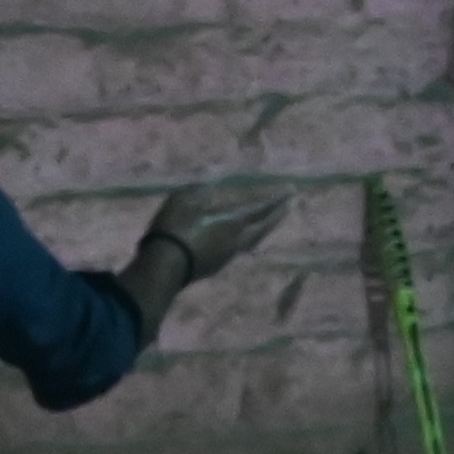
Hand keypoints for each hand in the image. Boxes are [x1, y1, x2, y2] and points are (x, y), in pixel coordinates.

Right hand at [142, 181, 290, 273]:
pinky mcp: (217, 265)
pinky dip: (250, 237)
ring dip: (265, 227)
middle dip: (277, 214)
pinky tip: (245, 237)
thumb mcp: (184, 201)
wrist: (163, 266)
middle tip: (289, 205)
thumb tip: (212, 186)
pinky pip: (241, 247)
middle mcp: (237, 240)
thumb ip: (201, 192)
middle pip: (264, 226)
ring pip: (254, 239)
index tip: (291, 192)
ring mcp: (228, 255)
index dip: (275, 199)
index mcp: (233, 223)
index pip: (259, 208)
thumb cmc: (174, 229)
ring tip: (271, 220)